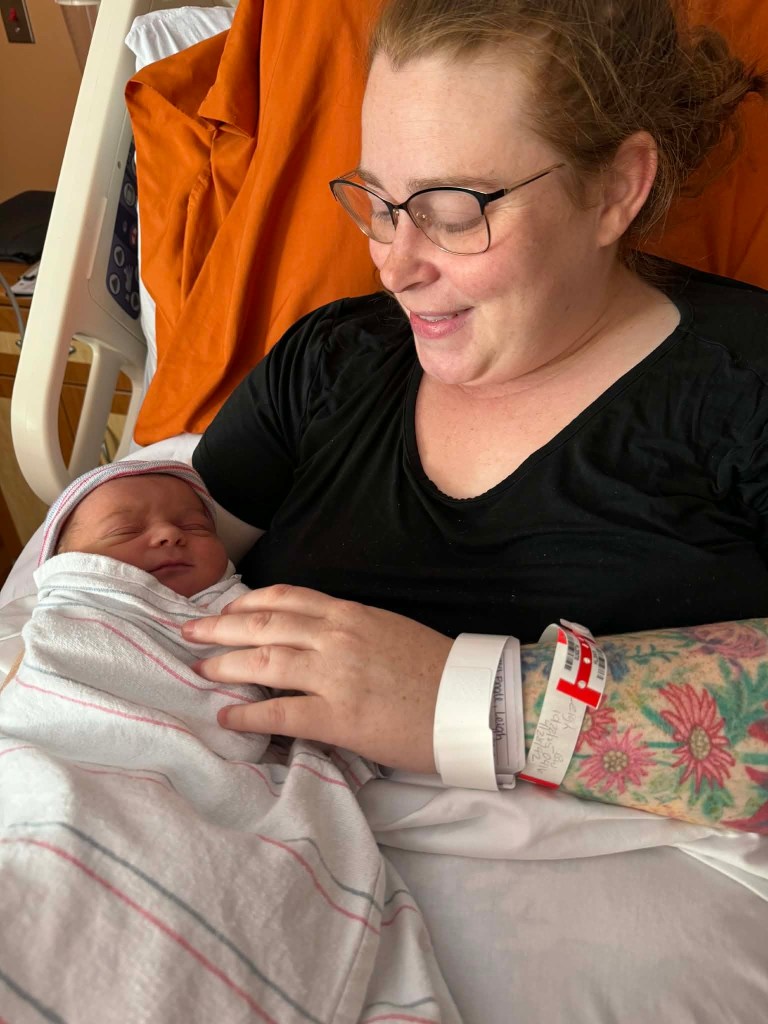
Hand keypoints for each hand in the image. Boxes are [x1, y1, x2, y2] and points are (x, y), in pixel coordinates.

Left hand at [181, 584, 452, 772]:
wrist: (471, 702)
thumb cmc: (434, 668)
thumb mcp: (387, 630)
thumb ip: (346, 628)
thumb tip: (309, 636)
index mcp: (349, 613)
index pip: (285, 598)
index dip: (246, 603)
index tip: (223, 609)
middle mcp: (336, 636)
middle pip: (263, 625)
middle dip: (219, 628)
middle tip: (188, 633)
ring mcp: (335, 675)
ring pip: (263, 662)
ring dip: (223, 665)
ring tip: (197, 670)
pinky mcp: (338, 717)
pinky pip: (281, 714)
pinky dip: (248, 715)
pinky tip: (226, 718)